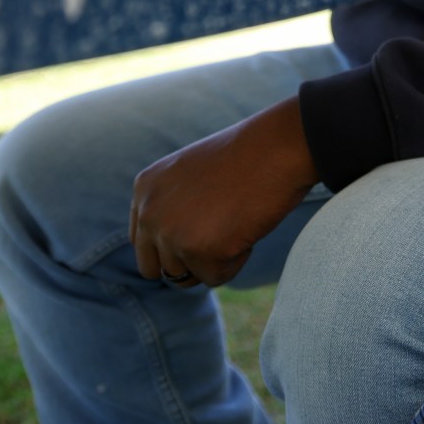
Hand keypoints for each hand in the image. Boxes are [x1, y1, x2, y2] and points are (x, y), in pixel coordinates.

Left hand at [130, 97, 319, 287]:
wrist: (280, 146)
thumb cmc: (250, 155)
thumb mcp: (194, 173)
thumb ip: (173, 206)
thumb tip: (174, 249)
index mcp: (145, 189)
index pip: (143, 242)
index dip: (174, 245)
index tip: (203, 231)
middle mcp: (149, 213)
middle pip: (155, 268)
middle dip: (186, 262)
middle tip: (220, 238)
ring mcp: (172, 233)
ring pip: (184, 277)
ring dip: (213, 260)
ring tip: (238, 224)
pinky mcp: (201, 250)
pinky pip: (216, 277)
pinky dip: (237, 261)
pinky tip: (248, 229)